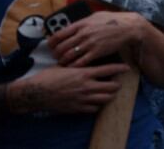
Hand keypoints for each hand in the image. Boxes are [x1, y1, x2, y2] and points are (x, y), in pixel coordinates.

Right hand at [8, 62, 129, 113]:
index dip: (120, 68)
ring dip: (109, 95)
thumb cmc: (48, 76)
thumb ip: (78, 63)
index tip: (127, 67)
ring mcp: (82, 98)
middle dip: (117, 84)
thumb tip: (86, 55)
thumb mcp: (65, 66)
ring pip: (105, 99)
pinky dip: (97, 105)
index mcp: (84, 73)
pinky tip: (96, 101)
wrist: (35, 92)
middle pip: (111, 87)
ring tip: (110, 92)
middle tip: (117, 81)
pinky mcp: (77, 108)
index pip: (108, 69)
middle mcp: (86, 86)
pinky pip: (94, 109)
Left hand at [48, 11, 145, 66]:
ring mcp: (89, 44)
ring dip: (63, 61)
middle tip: (56, 56)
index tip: (51, 46)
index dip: (51, 42)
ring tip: (63, 63)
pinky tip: (72, 67)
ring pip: (68, 56)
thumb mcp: (95, 16)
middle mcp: (83, 34)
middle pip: (61, 47)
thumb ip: (82, 22)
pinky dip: (73, 66)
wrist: (128, 27)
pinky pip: (80, 62)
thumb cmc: (113, 20)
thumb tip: (72, 26)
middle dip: (56, 54)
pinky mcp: (96, 52)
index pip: (59, 35)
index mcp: (81, 24)